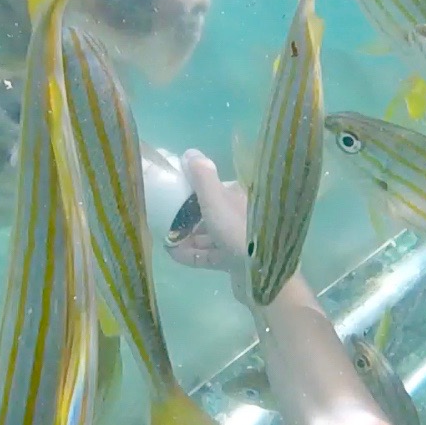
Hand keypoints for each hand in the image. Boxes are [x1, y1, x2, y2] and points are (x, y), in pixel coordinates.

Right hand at [164, 149, 249, 274]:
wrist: (260, 272)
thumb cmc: (236, 229)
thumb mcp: (216, 198)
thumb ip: (202, 176)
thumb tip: (189, 152)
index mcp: (239, 197)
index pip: (215, 189)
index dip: (193, 192)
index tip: (173, 197)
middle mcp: (241, 216)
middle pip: (209, 213)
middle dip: (187, 218)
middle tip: (165, 221)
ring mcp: (238, 240)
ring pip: (208, 235)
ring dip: (187, 238)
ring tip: (166, 240)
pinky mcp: (234, 262)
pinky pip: (209, 255)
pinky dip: (192, 254)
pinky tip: (174, 254)